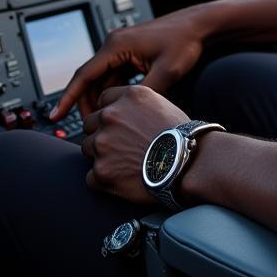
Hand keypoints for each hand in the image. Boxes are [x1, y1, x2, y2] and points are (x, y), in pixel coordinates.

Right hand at [51, 6, 211, 120]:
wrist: (198, 26)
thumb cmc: (183, 42)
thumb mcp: (165, 72)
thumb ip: (143, 94)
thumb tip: (124, 114)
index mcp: (116, 45)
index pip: (84, 75)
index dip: (68, 97)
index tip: (55, 115)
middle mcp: (114, 44)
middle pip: (90, 79)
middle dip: (86, 103)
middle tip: (88, 128)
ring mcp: (122, 48)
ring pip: (102, 79)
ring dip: (101, 99)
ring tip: (103, 122)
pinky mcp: (131, 53)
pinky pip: (114, 76)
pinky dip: (113, 92)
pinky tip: (118, 108)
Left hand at [81, 84, 189, 199]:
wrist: (188, 164)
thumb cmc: (181, 137)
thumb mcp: (161, 105)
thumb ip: (135, 104)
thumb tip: (122, 111)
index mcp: (128, 96)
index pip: (103, 100)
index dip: (110, 114)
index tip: (118, 125)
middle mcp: (111, 115)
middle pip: (90, 124)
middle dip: (102, 134)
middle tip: (122, 147)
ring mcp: (103, 143)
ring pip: (88, 149)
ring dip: (102, 156)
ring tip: (126, 163)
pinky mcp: (101, 171)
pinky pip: (91, 177)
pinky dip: (103, 180)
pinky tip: (123, 179)